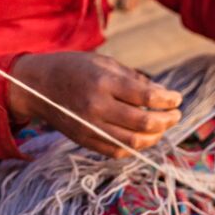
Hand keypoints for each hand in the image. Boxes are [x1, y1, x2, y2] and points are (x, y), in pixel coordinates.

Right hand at [5, 52, 181, 157]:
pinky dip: (135, 148)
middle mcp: (96, 106)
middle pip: (144, 122)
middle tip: (176, 115)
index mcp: (103, 82)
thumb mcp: (104, 62)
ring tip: (162, 127)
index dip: (168, 100)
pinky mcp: (84, 140)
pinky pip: (117, 152)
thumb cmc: (74, 68)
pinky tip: (142, 137)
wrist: (37, 86)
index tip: (176, 98)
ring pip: (134, 142)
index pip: (147, 96)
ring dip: (155, 137)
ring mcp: (89, 126)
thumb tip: (163, 95)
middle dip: (167, 120)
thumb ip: (134, 79)